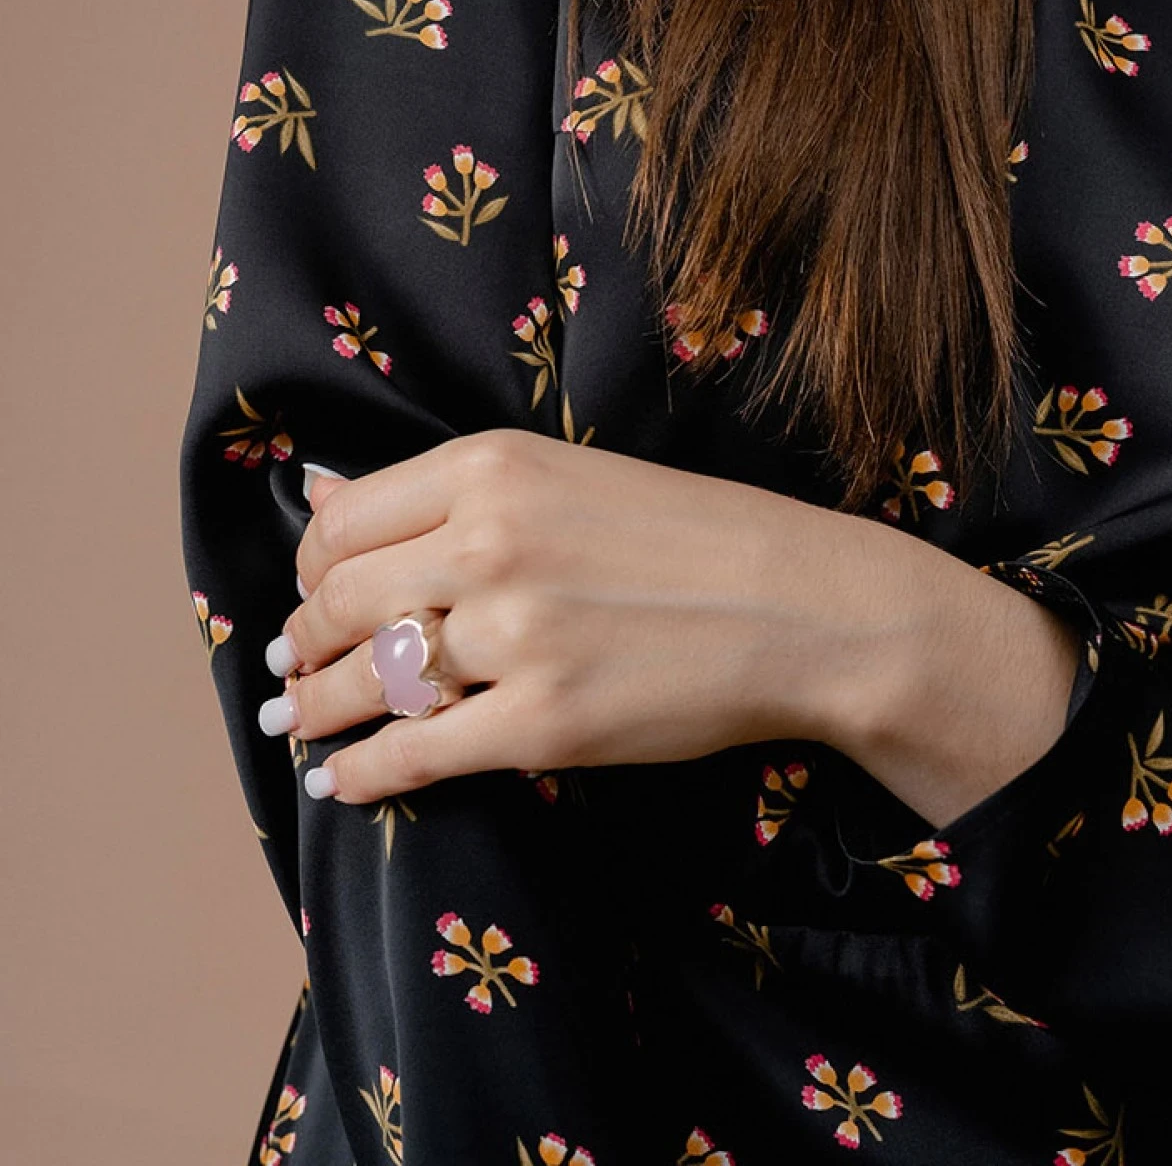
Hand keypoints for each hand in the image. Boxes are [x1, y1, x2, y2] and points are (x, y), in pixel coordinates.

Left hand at [261, 428, 863, 804]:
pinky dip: (361, 773)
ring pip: (365, 680)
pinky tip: (342, 781)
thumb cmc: (689, 533)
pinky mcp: (543, 724)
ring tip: (300, 720)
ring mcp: (514, 637)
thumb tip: (323, 499)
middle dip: (304, 640)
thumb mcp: (566, 474)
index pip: (344, 522)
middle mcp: (489, 543)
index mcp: (493, 467)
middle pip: (339, 601)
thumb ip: (450, 492)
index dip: (311, 566)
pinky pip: (413, 754)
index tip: (312, 591)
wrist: (798, 605)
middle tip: (296, 663)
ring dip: (315, 708)